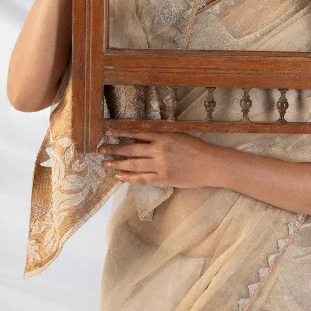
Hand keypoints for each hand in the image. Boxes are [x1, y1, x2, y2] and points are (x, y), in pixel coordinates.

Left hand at [100, 129, 216, 188]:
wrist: (210, 165)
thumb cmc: (197, 149)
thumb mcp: (179, 136)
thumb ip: (162, 137)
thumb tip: (144, 137)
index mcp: (163, 136)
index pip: (137, 134)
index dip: (121, 133)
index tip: (108, 132)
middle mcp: (159, 150)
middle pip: (131, 149)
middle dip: (114, 149)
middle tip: (100, 149)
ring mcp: (160, 165)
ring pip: (133, 164)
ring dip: (117, 163)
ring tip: (105, 162)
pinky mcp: (163, 179)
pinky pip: (142, 178)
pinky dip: (129, 177)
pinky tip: (119, 176)